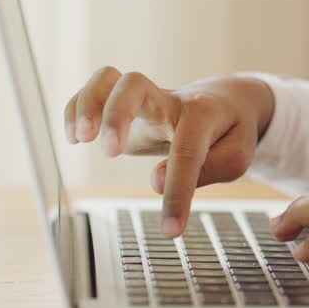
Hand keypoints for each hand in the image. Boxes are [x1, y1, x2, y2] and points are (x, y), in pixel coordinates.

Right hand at [64, 67, 275, 236]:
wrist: (227, 102)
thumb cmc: (229, 132)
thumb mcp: (235, 156)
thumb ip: (207, 170)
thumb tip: (157, 181)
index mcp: (203, 114)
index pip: (187, 150)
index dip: (178, 192)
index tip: (171, 230)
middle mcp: (169, 99)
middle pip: (135, 84)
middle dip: (116, 115)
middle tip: (110, 153)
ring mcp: (145, 97)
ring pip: (108, 78)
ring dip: (87, 104)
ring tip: (79, 139)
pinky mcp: (126, 103)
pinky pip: (95, 88)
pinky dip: (75, 107)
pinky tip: (73, 136)